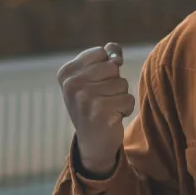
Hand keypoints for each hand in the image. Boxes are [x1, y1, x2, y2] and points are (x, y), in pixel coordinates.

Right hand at [57, 43, 134, 175]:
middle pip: (112, 67)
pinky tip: (113, 117)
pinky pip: (128, 99)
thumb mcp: (94, 79)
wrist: (93, 142)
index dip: (107, 67)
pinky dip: (126, 109)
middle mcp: (72, 84)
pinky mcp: (100, 112)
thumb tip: (115, 52)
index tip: (96, 84)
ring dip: (120, 96)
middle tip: (102, 98)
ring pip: (122, 83)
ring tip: (107, 108)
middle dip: (114, 83)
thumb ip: (106, 58)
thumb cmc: (95, 105)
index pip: (101, 52)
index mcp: (67, 72)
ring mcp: (85, 98)